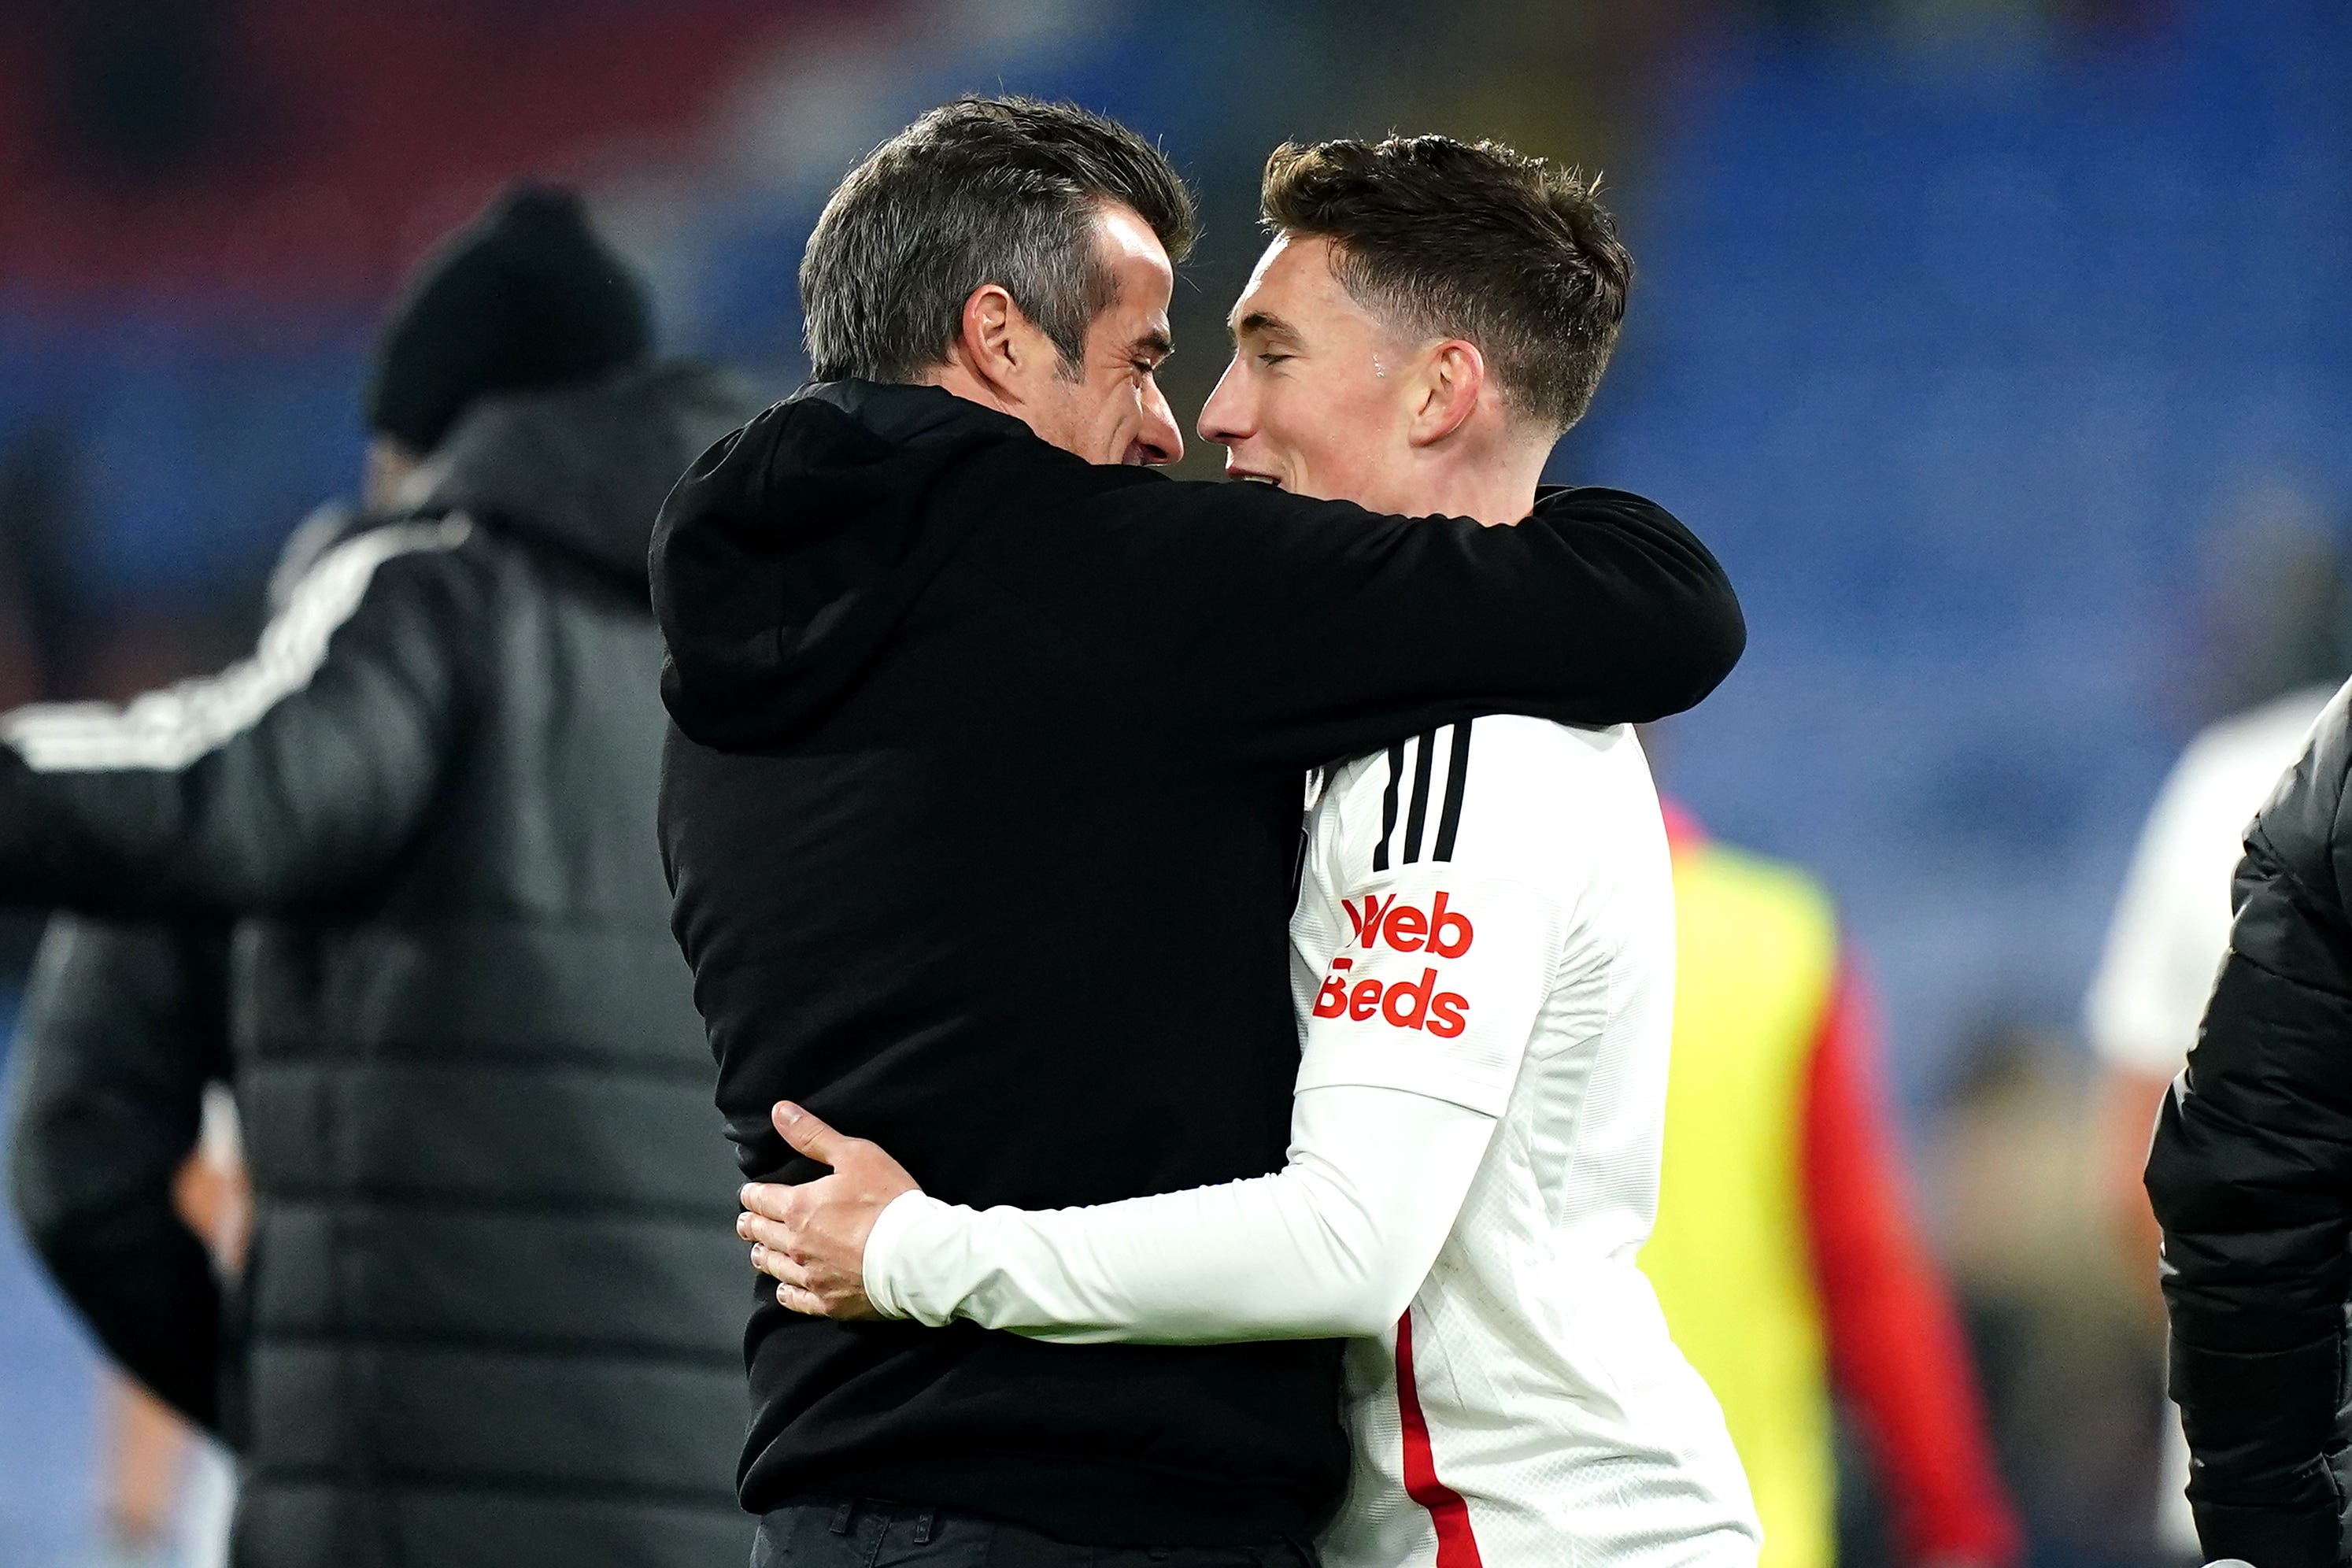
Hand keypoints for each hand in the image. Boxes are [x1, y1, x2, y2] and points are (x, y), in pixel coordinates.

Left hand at [737, 1101, 917, 1320]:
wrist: (915, 1255)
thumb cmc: (888, 1202)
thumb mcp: (855, 1155)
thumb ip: (813, 1135)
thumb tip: (779, 1111)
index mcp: (799, 1207)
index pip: (762, 1199)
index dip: (752, 1195)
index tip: (748, 1195)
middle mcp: (796, 1244)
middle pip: (762, 1234)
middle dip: (752, 1224)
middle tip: (746, 1222)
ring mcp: (811, 1276)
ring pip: (774, 1266)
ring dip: (764, 1256)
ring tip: (758, 1252)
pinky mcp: (828, 1301)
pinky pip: (796, 1300)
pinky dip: (787, 1293)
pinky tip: (784, 1290)